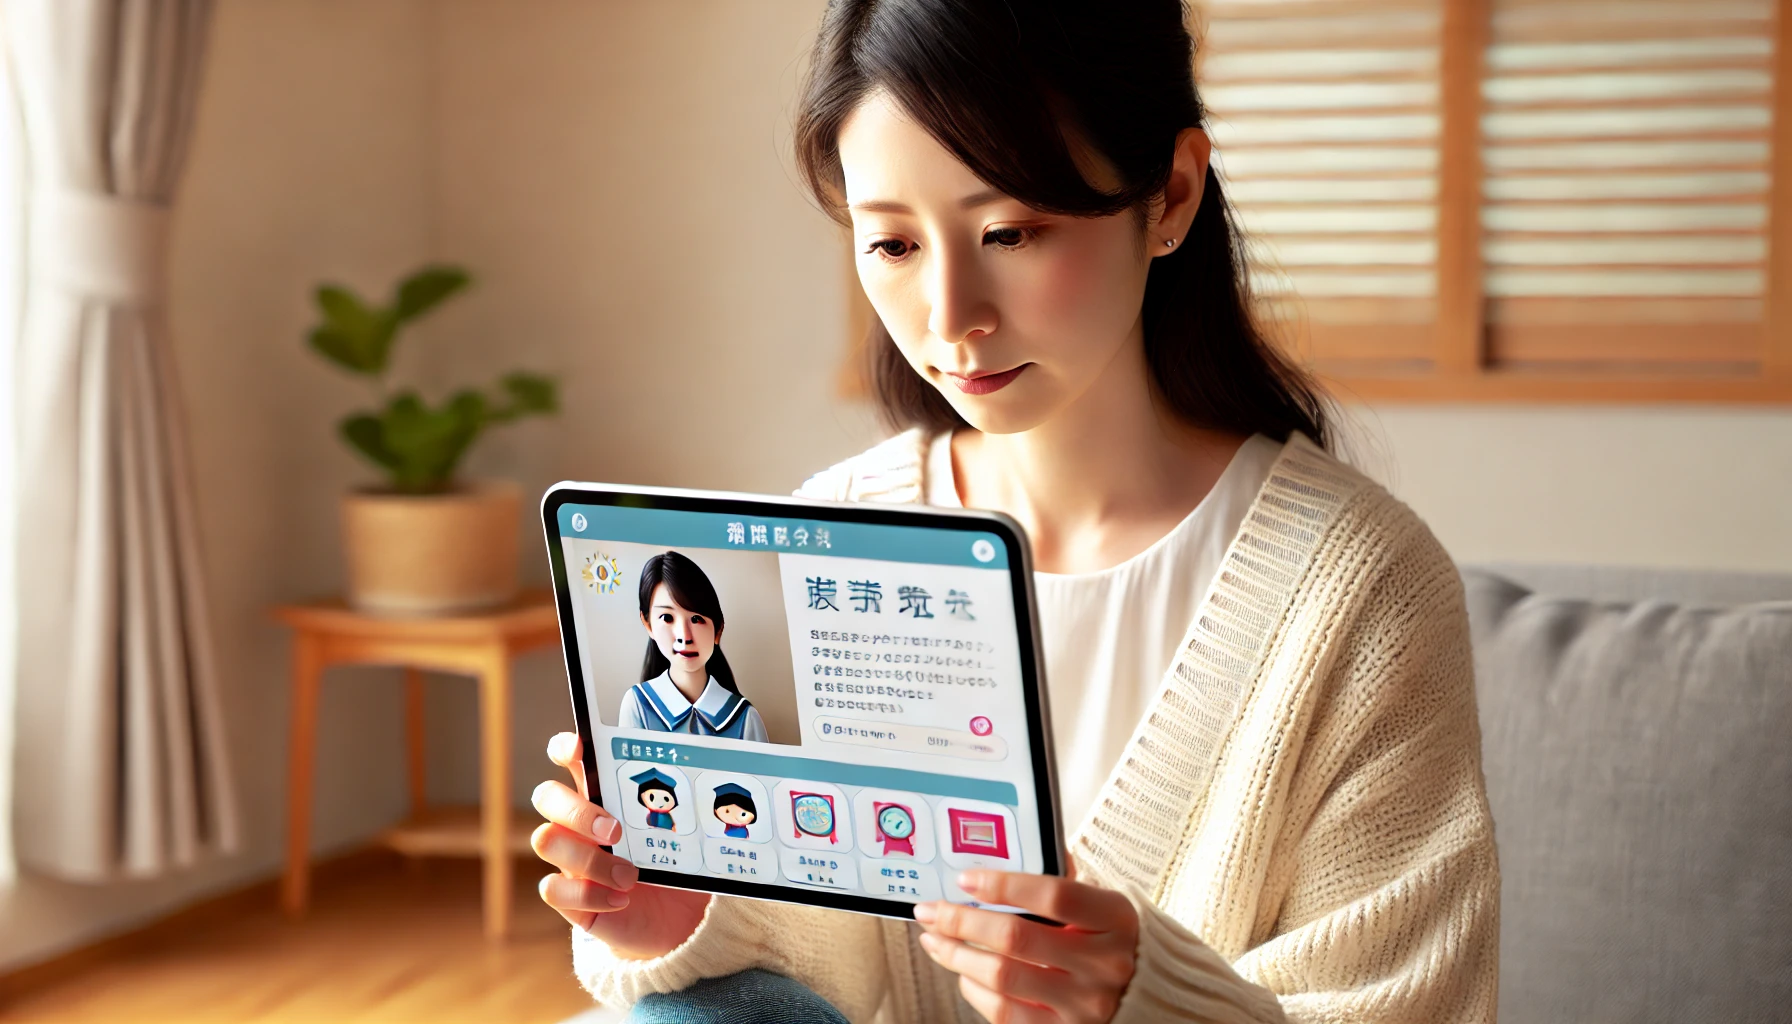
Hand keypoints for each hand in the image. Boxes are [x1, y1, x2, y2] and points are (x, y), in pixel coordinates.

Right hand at [532, 731, 710, 958]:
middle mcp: (579, 824)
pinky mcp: (569, 897)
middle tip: (615, 830)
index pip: (569, 759)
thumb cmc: (677, 866)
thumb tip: (703, 774)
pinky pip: (553, 890)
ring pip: (545, 841)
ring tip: (629, 875)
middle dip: (576, 810)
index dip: (565, 748)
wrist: (678, 921)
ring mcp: (569, 859)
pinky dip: (589, 895)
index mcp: (604, 796)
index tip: (577, 748)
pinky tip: (622, 900)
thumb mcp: (681, 833)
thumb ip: (678, 807)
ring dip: (589, 859)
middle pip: (547, 796)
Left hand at [913, 864, 1137, 1022]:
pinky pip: (1004, 1012)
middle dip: (961, 921)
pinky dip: (974, 989)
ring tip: (935, 938)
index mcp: (1115, 920)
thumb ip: (1063, 879)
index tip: (965, 879)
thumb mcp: (1101, 906)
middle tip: (931, 910)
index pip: (1053, 895)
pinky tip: (964, 972)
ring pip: (1002, 977)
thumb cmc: (1111, 941)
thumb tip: (1011, 849)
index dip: (1003, 885)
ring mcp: (1084, 1005)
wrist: (1145, 996)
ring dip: (956, 955)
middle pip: (1016, 938)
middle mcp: (1104, 965)